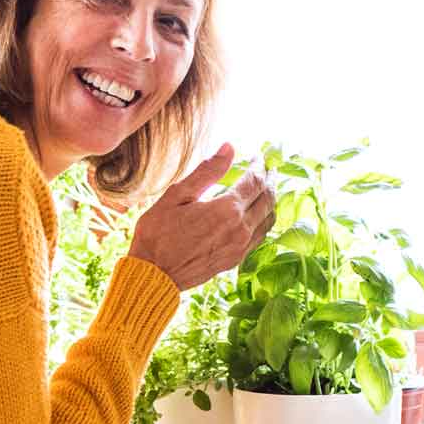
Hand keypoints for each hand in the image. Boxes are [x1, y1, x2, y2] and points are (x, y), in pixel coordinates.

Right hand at [126, 143, 275, 290]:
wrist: (153, 276)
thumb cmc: (158, 234)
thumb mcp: (177, 196)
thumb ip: (207, 171)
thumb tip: (229, 147)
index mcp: (227, 210)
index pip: (254, 181)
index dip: (259, 166)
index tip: (258, 156)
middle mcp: (240, 228)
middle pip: (267, 199)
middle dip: (270, 180)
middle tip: (269, 168)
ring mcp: (240, 247)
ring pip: (268, 219)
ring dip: (270, 201)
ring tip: (267, 189)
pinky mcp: (235, 259)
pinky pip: (260, 236)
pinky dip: (264, 220)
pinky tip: (257, 215)